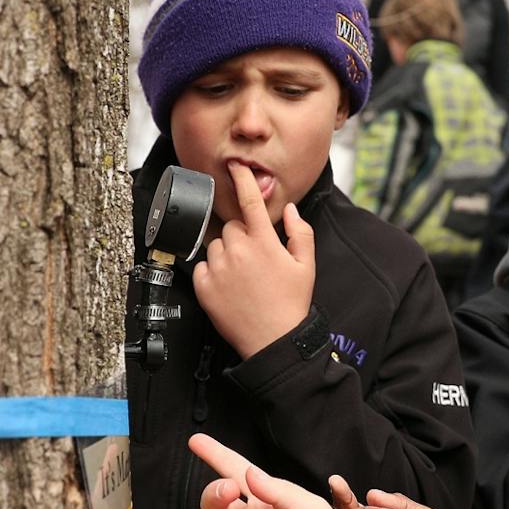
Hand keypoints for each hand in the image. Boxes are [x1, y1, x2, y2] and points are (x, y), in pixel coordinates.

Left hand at [193, 163, 317, 357]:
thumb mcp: (306, 265)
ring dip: (226, 253)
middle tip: (255, 258)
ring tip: (242, 276)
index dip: (242, 178)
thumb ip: (300, 232)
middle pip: (231, 226)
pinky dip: (213, 272)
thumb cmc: (291, 304)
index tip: (235, 166)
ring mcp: (219, 268)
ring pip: (216, 245)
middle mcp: (238, 251)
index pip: (250, 200)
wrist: (273, 341)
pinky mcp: (204, 286)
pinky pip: (202, 266)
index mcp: (264, 242)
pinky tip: (229, 287)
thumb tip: (290, 209)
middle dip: (241, 236)